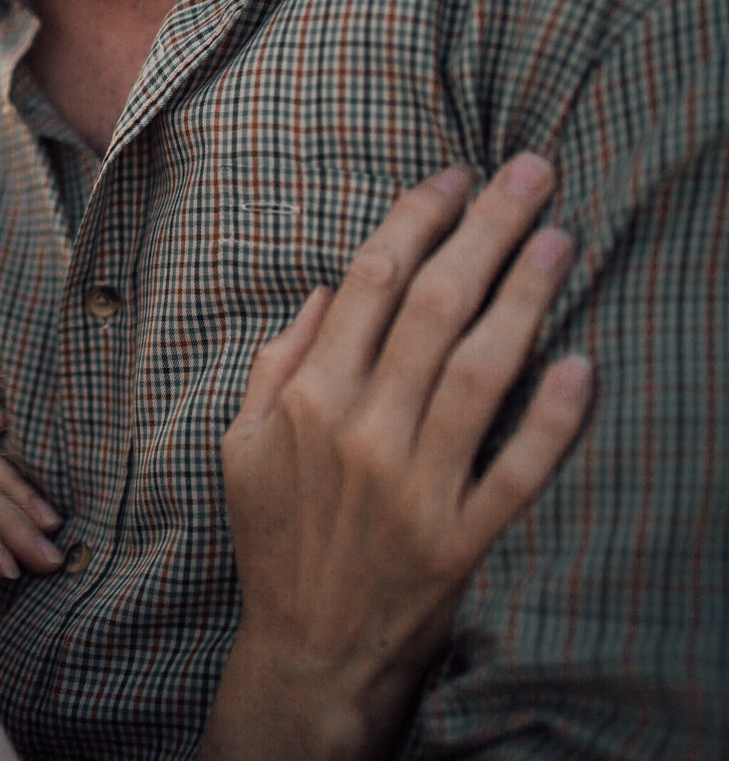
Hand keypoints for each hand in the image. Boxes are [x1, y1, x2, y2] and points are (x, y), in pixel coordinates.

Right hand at [205, 155, 594, 760]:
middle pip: (434, 306)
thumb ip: (276, 364)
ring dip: (525, 296)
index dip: (418, 219)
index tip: (456, 177)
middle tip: (532, 175)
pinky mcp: (459, 536)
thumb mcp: (242, 445)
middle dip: (486, 228)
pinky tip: (581, 365)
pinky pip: (515, 468)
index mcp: (306, 396)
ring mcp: (412, 483)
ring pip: (480, 371)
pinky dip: (551, 418)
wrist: (308, 647)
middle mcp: (359, 428)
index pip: (371, 281)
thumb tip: (323, 295)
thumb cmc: (278, 537)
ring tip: (561, 240)